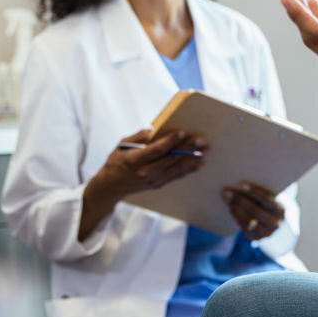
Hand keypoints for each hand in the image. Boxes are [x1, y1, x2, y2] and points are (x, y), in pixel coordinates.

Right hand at [79, 128, 207, 240]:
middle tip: (201, 140)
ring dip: (193, 159)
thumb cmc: (116, 161)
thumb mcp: (122, 145)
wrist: (111, 186)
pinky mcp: (158, 185)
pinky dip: (189, 170)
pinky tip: (199, 163)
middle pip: (170, 158)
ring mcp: (153, 180)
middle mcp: (145, 172)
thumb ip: (139, 136)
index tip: (183, 132)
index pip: (156, 150)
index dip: (171, 141)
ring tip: (206, 151)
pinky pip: (176, 176)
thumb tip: (155, 130)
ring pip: (177, 169)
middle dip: (188, 148)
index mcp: (135, 159)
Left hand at [222, 181, 284, 240]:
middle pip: (256, 211)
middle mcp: (276, 223)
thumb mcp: (267, 198)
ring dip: (237, 209)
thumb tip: (237, 185)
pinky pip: (244, 228)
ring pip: (249, 220)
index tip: (241, 184)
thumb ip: (257, 192)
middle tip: (228, 192)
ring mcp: (267, 233)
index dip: (254, 191)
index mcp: (281, 210)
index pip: (267, 199)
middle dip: (241, 200)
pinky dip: (237, 217)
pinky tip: (231, 209)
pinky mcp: (256, 238)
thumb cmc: (265, 204)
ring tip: (228, 200)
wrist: (267, 222)